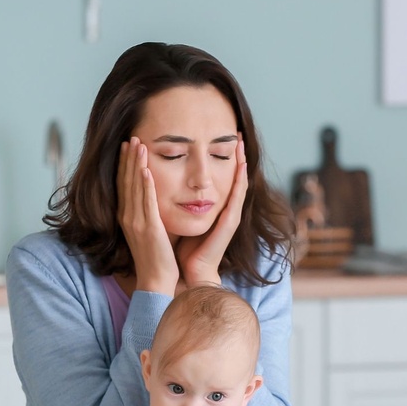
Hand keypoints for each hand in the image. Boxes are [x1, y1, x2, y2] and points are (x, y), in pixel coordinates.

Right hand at [117, 137, 178, 294]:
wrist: (156, 281)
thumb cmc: (156, 258)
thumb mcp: (148, 231)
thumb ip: (147, 214)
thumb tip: (152, 199)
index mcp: (127, 217)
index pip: (124, 184)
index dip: (125, 164)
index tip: (128, 146)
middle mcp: (128, 217)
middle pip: (126, 181)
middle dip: (128, 158)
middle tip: (131, 137)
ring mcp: (136, 223)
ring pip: (135, 187)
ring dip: (136, 164)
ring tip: (138, 144)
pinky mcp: (148, 229)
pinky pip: (146, 203)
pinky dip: (145, 185)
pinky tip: (146, 170)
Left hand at [175, 136, 247, 287]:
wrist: (190, 273)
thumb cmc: (183, 249)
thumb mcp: (181, 217)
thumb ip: (179, 202)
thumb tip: (164, 184)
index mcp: (214, 208)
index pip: (220, 177)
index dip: (222, 158)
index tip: (222, 138)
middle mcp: (225, 210)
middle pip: (234, 176)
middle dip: (236, 154)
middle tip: (237, 132)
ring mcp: (229, 216)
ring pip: (240, 183)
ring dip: (241, 161)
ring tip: (241, 142)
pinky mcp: (229, 223)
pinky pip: (237, 196)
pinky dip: (240, 180)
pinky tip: (241, 164)